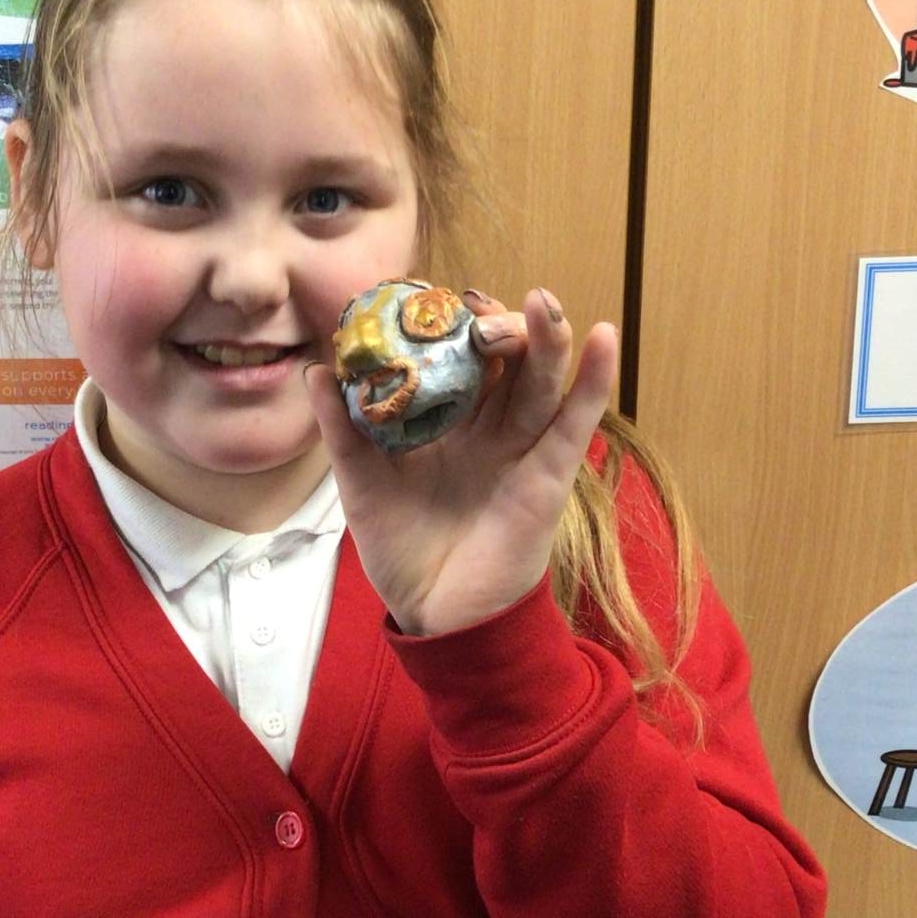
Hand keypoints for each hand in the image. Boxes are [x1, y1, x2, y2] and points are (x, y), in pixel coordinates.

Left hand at [304, 288, 617, 634]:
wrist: (436, 618)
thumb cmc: (402, 552)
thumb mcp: (360, 486)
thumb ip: (343, 431)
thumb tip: (315, 371)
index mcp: (447, 424)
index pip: (458, 358)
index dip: (452, 326)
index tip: (432, 300)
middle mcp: (489, 429)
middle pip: (506, 362)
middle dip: (496, 327)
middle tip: (477, 311)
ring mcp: (522, 450)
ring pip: (541, 383)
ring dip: (547, 338)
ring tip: (543, 302)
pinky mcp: (548, 478)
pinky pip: (574, 425)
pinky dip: (592, 381)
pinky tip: (601, 335)